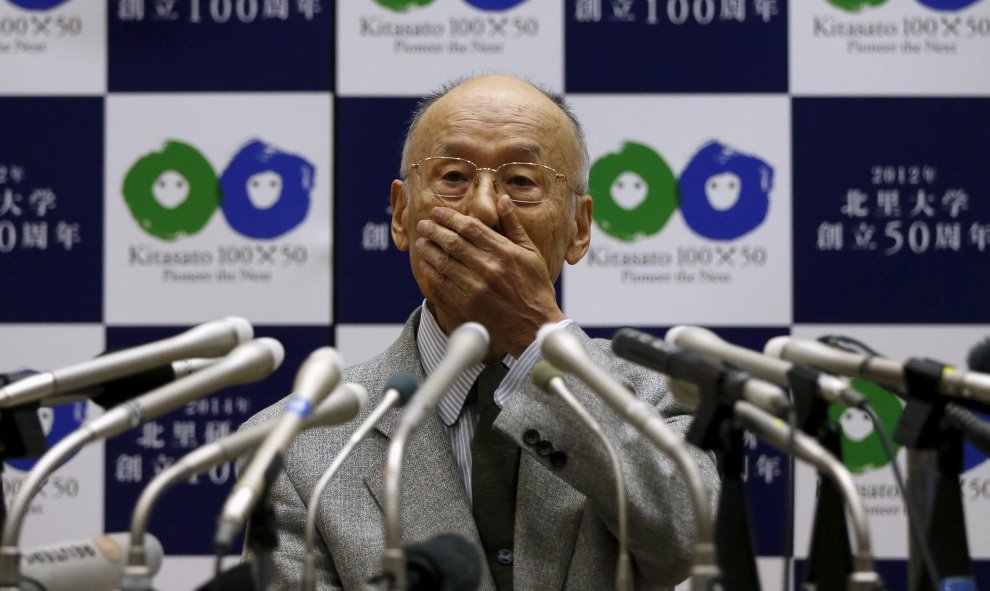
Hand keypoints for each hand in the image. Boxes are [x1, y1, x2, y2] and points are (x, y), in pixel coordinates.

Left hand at [414, 195, 565, 359]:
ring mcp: (476, 288)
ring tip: (421, 242)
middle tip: (424, 224)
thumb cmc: (535, 288)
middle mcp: (489, 268)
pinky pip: (442, 285)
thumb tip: (503, 199)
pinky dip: (430, 273)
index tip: (438, 212)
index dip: (450, 217)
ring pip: (444, 263)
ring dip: (429, 250)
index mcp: (504, 252)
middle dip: (434, 230)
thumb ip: (514, 226)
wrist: (533, 327)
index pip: (470, 227)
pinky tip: (425, 265)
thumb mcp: (531, 253)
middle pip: (453, 243)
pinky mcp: (466, 306)